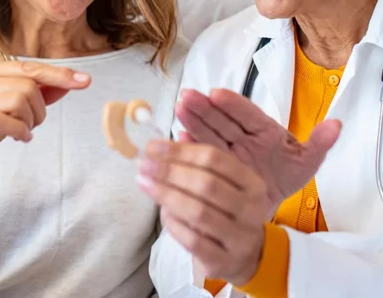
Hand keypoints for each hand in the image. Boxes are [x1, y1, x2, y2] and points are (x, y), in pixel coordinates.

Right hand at [0, 60, 90, 244]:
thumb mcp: (16, 107)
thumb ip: (41, 92)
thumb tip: (71, 81)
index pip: (30, 67)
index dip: (59, 74)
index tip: (85, 81)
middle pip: (27, 86)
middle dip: (40, 109)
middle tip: (34, 123)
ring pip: (19, 101)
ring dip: (30, 121)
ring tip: (24, 130)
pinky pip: (6, 121)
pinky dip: (21, 132)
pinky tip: (19, 137)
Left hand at [138, 141, 268, 285]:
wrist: (248, 256)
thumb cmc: (228, 209)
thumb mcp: (222, 181)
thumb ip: (199, 157)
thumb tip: (174, 134)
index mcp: (251, 182)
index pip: (214, 158)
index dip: (180, 151)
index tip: (152, 146)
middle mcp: (251, 209)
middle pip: (206, 183)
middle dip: (170, 172)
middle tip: (143, 164)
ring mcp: (239, 238)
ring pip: (198, 212)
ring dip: (166, 195)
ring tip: (144, 183)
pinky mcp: (223, 262)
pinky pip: (192, 240)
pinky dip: (173, 223)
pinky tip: (161, 211)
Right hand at [176, 88, 340, 214]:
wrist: (267, 200)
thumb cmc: (285, 173)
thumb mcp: (306, 161)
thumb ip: (319, 143)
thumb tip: (337, 125)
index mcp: (263, 129)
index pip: (248, 114)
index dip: (233, 104)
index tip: (217, 93)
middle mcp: (240, 136)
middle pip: (221, 120)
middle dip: (204, 107)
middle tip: (188, 95)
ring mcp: (225, 149)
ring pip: (208, 133)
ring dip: (192, 121)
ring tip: (179, 109)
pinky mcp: (212, 165)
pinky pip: (200, 154)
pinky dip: (189, 147)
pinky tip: (179, 139)